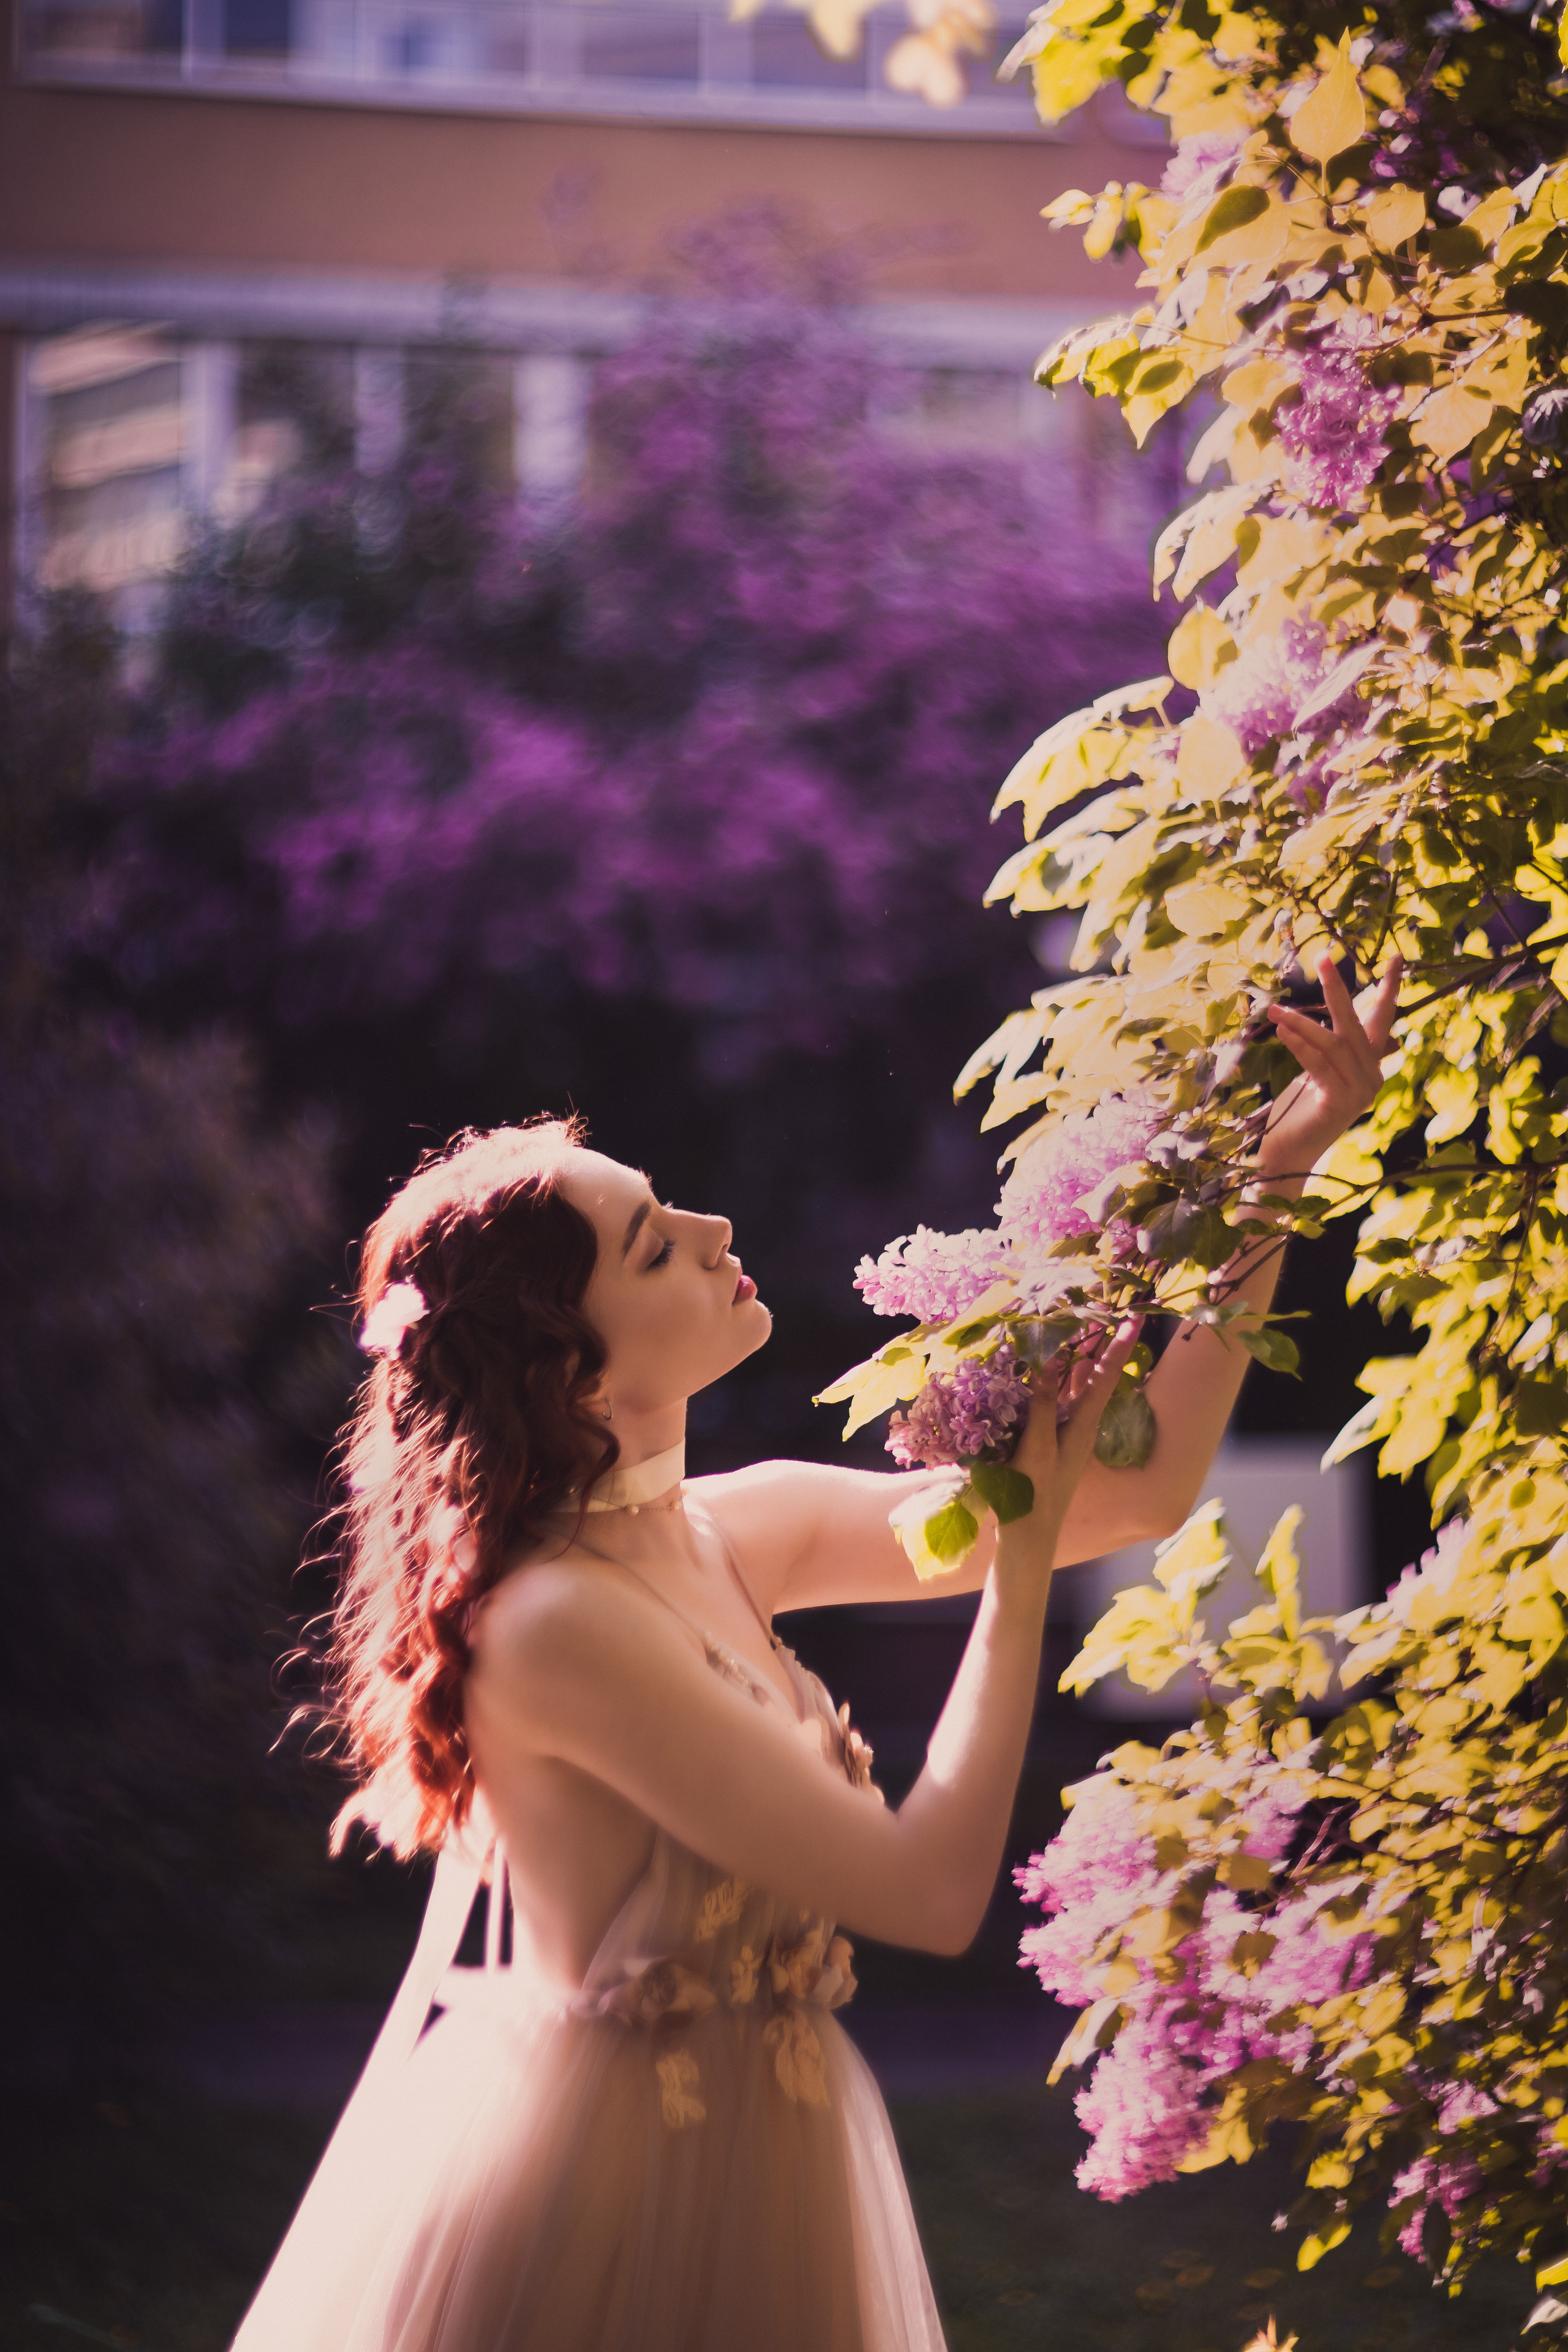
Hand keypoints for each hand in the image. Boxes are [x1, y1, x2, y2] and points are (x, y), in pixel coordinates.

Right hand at [1002, 1318, 1142, 1563]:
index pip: (1106, 1374)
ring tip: (1079, 1326)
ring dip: (1075, 1357)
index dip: (1120, 1343)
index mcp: (1084, 1423)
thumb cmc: (1035, 1491)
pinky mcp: (1049, 1439)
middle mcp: (1081, 1424)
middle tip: (1104, 1308)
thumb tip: (1052, 1358)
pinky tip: (1045, 1367)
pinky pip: (1056, 1400)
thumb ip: (1044, 1401)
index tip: (1136, 1315)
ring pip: (1074, 1385)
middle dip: (1099, 1341)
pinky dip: (1054, 1379)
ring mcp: (1065, 1432)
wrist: (1028, 1536)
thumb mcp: (1038, 1443)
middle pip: (1093, 1375)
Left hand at [1258, 950, 1401, 1182]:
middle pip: (1356, 1023)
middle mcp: (1372, 1076)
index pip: (1383, 1020)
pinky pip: (1320, 1065)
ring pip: (1333, 1044)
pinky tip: (1282, 1032)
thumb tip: (1336, 1024)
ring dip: (1302, 1023)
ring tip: (1275, 1009)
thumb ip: (1333, 1049)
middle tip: (1323, 959)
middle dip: (1338, 989)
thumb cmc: (1301, 1109)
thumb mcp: (1320, 1072)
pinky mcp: (1341, 1104)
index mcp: (1370, 1064)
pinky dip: (1300, 1046)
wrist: (1290, 1153)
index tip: (1397, 957)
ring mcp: (1360, 1092)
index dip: (1390, 989)